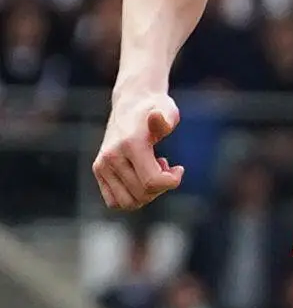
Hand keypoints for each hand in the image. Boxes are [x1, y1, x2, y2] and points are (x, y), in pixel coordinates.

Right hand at [92, 91, 182, 211]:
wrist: (131, 105)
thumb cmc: (155, 109)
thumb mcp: (167, 110)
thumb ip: (166, 119)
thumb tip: (157, 118)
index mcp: (129, 145)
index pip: (152, 182)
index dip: (172, 181)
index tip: (179, 168)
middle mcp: (111, 157)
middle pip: (143, 194)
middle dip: (162, 186)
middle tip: (165, 167)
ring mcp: (102, 165)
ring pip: (128, 203)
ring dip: (147, 194)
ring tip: (152, 172)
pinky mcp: (98, 171)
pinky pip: (115, 202)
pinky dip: (132, 197)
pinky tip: (140, 179)